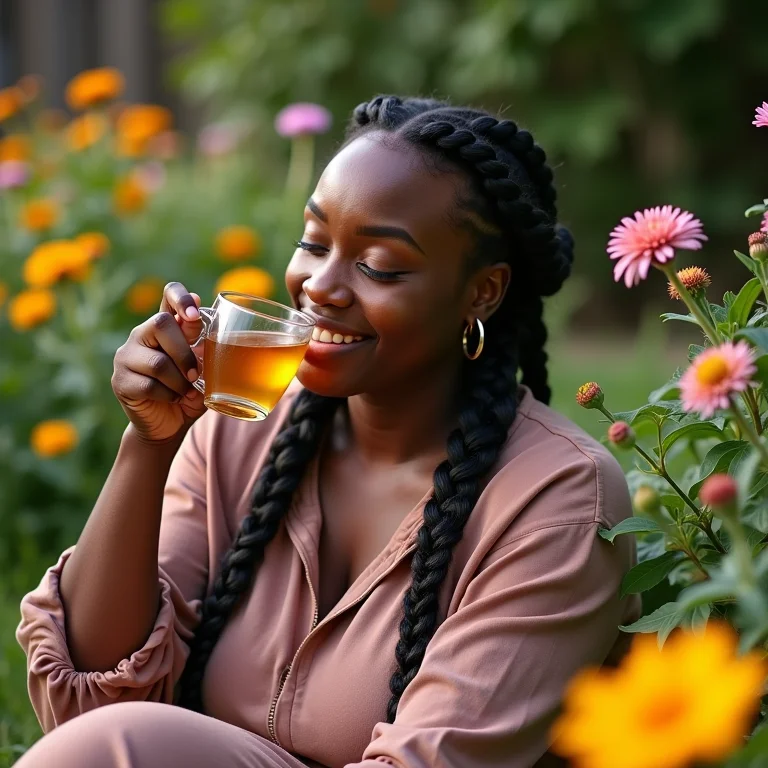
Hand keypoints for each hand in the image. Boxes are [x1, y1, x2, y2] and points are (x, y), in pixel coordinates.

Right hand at [112, 282, 206, 442]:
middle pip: (161, 324)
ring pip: (158, 361)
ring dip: (180, 381)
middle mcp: (142, 334)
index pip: (168, 294)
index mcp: (165, 325)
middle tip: (196, 375)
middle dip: (185, 354)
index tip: (194, 313)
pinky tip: (172, 399)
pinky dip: (169, 395)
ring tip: (186, 392)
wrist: (169, 426)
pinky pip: (149, 385)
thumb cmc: (190, 392)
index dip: (180, 296)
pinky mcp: (120, 380)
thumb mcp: (202, 368)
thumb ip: (200, 343)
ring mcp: (127, 356)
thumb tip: (197, 313)